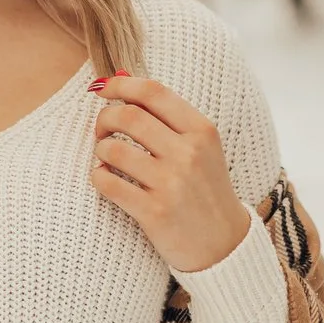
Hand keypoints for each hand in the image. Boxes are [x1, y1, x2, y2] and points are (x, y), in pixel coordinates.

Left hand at [88, 73, 252, 273]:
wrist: (224, 245)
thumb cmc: (205, 189)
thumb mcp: (201, 147)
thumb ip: (167, 115)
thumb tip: (122, 77)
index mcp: (202, 131)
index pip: (154, 92)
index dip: (121, 84)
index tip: (101, 87)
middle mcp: (189, 154)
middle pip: (129, 116)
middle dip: (104, 117)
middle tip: (101, 129)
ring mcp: (172, 184)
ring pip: (113, 149)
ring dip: (100, 150)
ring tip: (106, 157)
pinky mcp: (154, 213)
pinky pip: (108, 183)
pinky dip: (98, 176)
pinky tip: (107, 178)